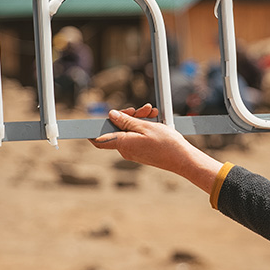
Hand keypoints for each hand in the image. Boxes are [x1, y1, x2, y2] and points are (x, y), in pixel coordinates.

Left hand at [90, 104, 222, 191]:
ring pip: (129, 130)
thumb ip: (126, 121)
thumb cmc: (166, 144)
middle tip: (142, 109)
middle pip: (117, 129)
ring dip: (139, 120)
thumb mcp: (146, 126)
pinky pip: (136, 136)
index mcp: (123, 144)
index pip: (98, 140)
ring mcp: (133, 152)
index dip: (91, 131)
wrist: (182, 159)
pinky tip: (155, 120)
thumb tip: (112, 115)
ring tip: (153, 113)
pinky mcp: (141, 151)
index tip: (87, 124)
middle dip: (128, 116)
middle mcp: (125, 150)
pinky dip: (143, 127)